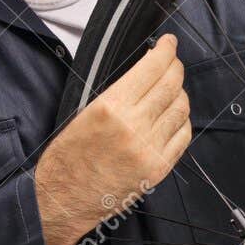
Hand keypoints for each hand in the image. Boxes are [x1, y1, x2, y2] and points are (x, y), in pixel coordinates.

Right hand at [33, 33, 190, 244]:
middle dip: (176, 67)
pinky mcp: (158, 169)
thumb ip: (117, 94)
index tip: (169, 43)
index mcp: (111, 107)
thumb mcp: (84, 114)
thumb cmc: (66, 158)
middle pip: (171, 85)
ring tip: (172, 90)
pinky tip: (173, 117)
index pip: (152, 68)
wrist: (62, 200)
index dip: (166, 51)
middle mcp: (134, 126)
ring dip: (180, 93)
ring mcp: (150, 149)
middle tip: (173, 61)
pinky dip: (182, 121)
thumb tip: (144, 74)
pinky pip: (183, 136)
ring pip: (181, 108)